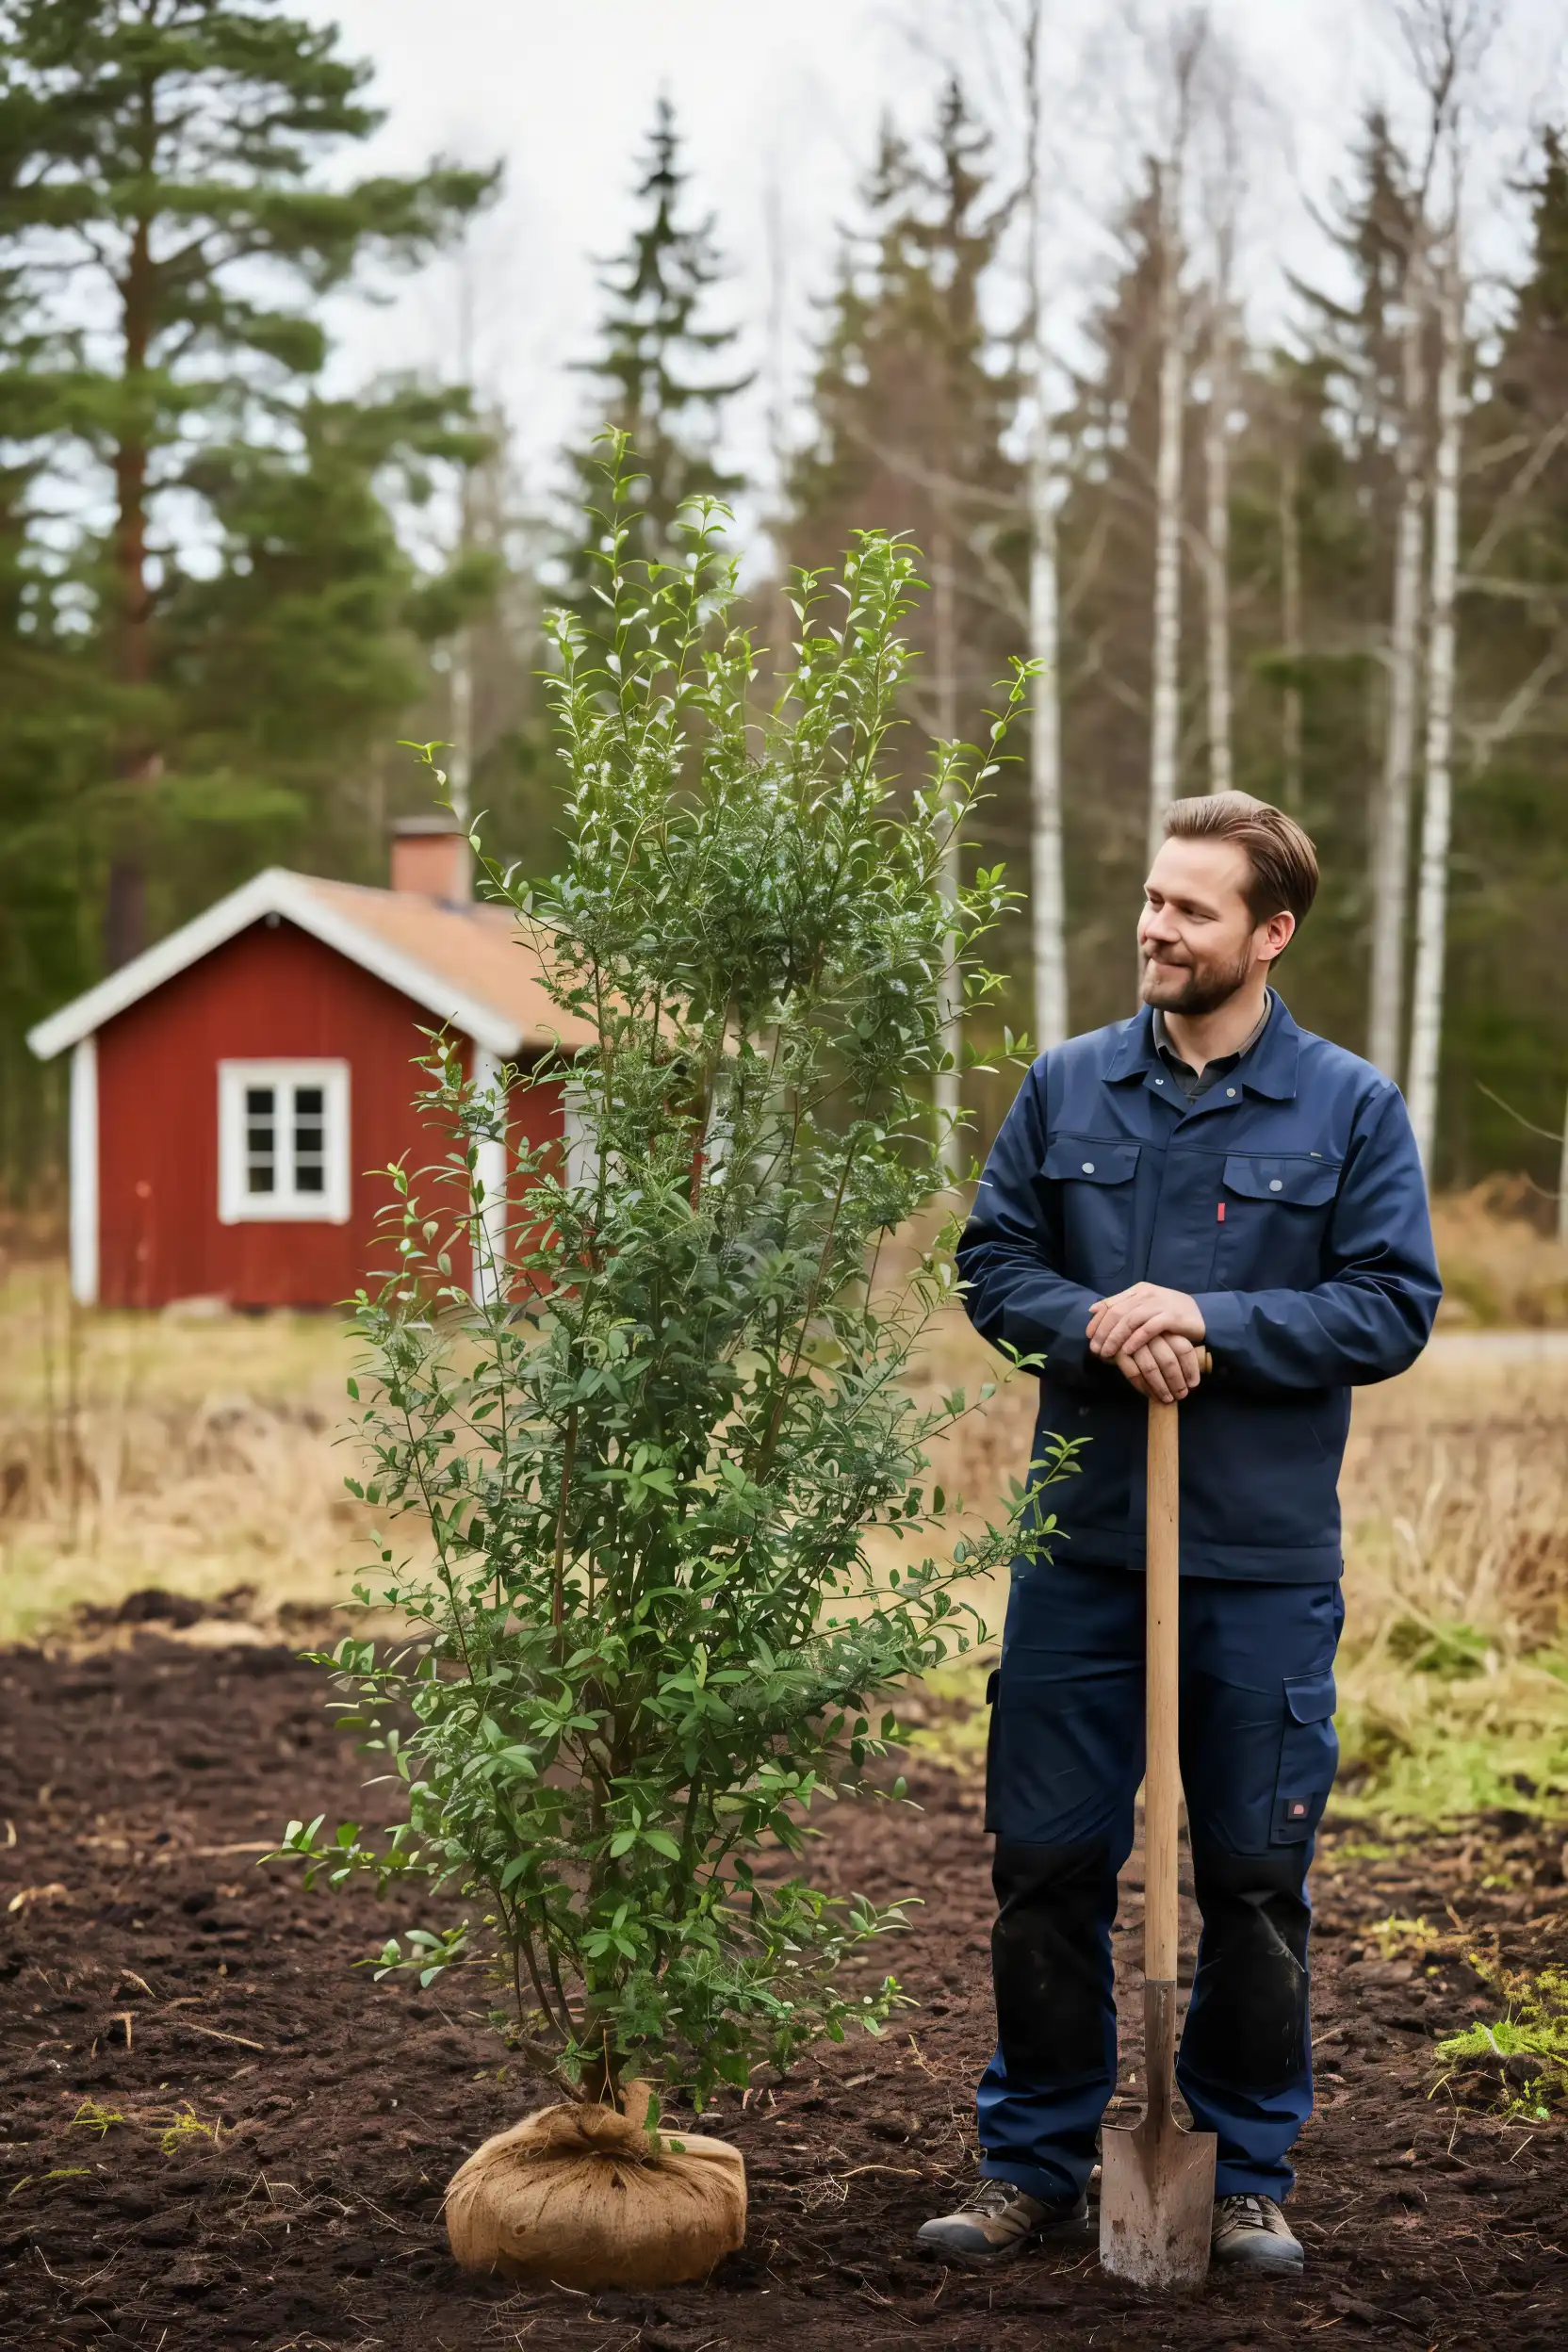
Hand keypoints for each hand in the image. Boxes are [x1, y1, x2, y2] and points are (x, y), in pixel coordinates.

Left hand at [1088, 1281, 1205, 1364]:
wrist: (1202, 1316)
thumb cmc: (1169, 1314)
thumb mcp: (1144, 1307)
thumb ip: (1121, 1306)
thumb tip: (1092, 1309)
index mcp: (1138, 1291)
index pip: (1111, 1304)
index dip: (1097, 1321)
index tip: (1089, 1336)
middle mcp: (1147, 1295)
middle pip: (1117, 1312)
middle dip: (1103, 1332)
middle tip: (1095, 1350)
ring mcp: (1160, 1305)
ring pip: (1130, 1320)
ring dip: (1115, 1338)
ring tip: (1107, 1353)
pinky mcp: (1172, 1317)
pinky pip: (1149, 1328)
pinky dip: (1136, 1339)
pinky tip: (1127, 1350)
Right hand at [1112, 1332, 1205, 1403]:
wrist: (1111, 1331)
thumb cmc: (1142, 1339)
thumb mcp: (1162, 1337)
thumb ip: (1175, 1351)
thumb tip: (1192, 1378)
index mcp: (1166, 1328)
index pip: (1183, 1349)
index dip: (1190, 1368)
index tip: (1193, 1384)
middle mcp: (1151, 1333)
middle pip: (1169, 1360)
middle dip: (1176, 1382)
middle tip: (1181, 1395)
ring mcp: (1134, 1342)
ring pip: (1151, 1368)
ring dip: (1160, 1387)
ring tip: (1167, 1399)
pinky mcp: (1119, 1352)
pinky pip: (1133, 1373)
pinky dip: (1143, 1387)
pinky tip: (1150, 1395)